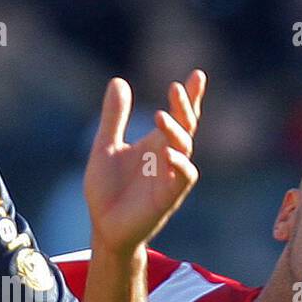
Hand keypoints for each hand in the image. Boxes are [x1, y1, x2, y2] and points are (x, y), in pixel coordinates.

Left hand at [84, 70, 204, 254]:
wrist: (104, 226)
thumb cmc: (107, 190)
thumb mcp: (105, 147)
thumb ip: (114, 117)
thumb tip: (118, 81)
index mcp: (156, 143)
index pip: (178, 116)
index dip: (190, 97)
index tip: (197, 75)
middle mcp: (168, 157)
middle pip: (186, 127)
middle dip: (186, 107)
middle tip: (177, 87)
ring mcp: (171, 176)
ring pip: (185, 148)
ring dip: (176, 131)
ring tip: (160, 115)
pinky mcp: (168, 197)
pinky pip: (182, 177)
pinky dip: (178, 164)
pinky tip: (167, 153)